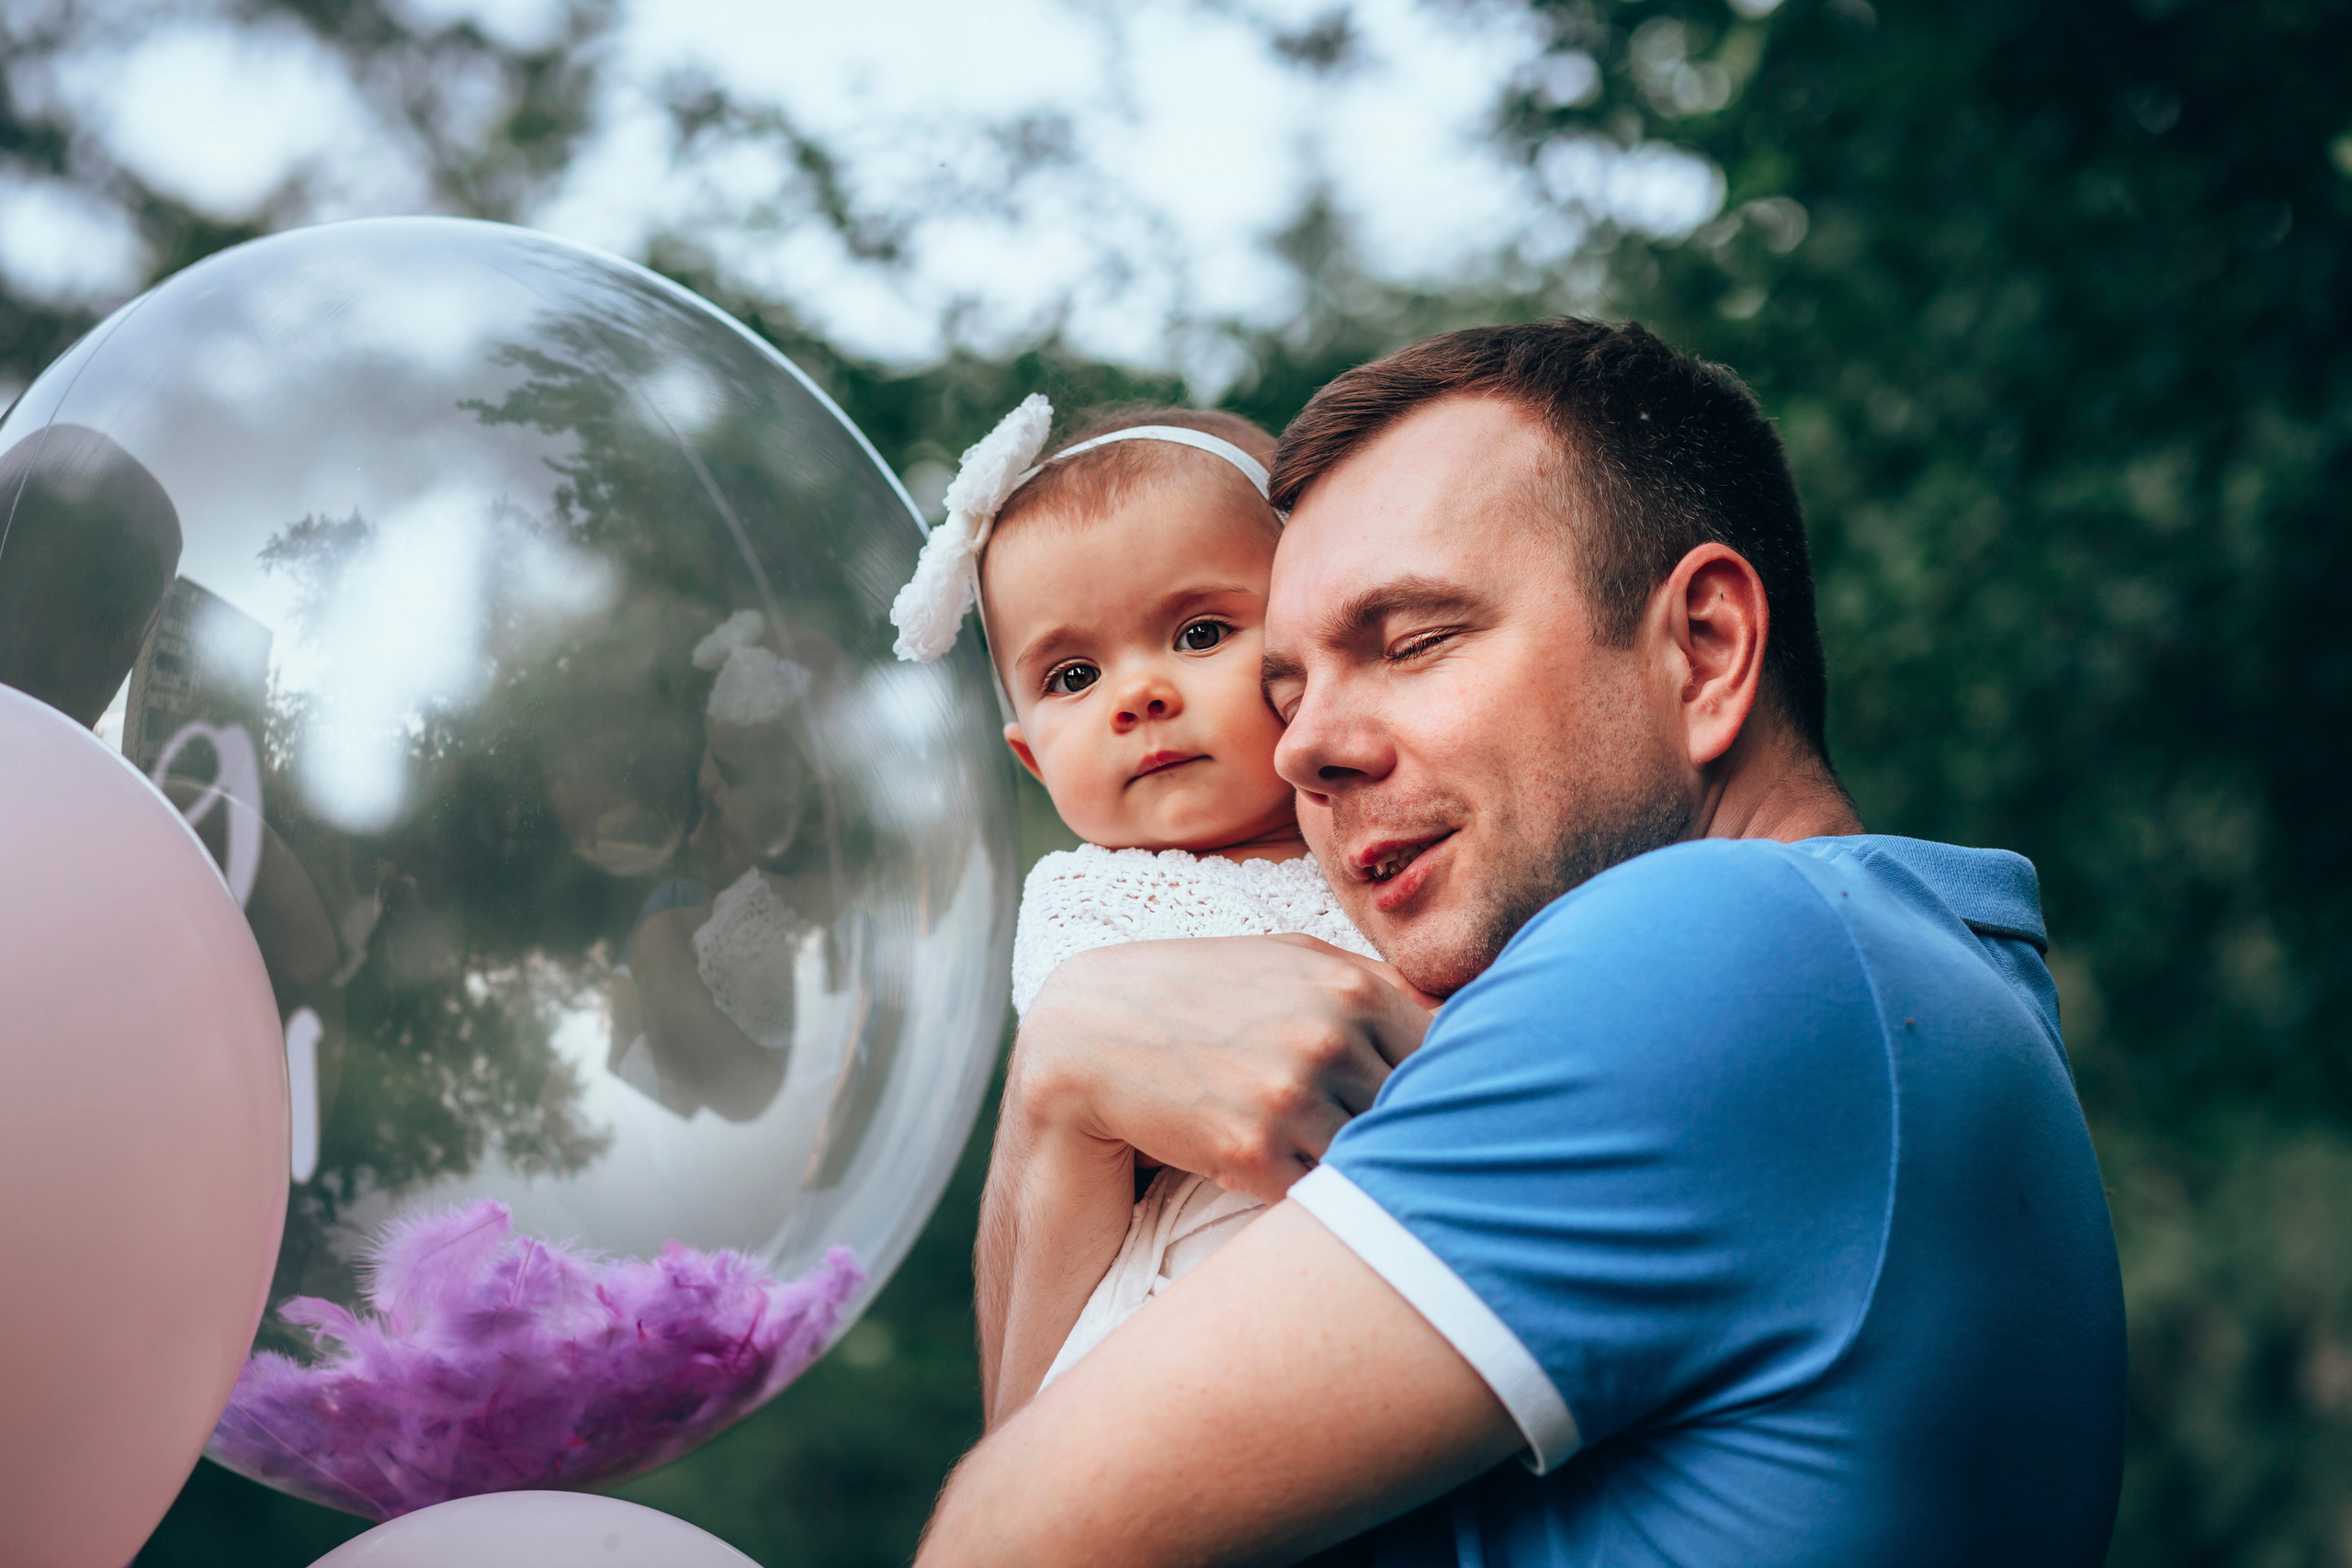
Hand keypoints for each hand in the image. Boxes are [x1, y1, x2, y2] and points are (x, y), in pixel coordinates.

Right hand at [1012, 933, 1433, 1204]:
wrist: (1093, 1035)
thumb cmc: (1204, 994)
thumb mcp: (1291, 960)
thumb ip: (1374, 986)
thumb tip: (1460, 1020)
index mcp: (1351, 985)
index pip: (1448, 1052)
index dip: (1448, 1082)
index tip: (1444, 1101)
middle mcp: (1329, 1036)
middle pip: (1414, 1111)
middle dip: (1406, 1130)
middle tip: (1396, 1144)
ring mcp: (1291, 1096)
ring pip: (1371, 1156)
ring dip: (1360, 1165)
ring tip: (1337, 1159)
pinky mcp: (1253, 1153)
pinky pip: (1321, 1190)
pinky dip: (1313, 1188)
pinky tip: (1285, 1168)